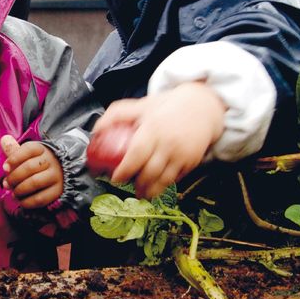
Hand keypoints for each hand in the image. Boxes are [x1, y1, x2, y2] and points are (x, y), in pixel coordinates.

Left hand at [0, 135, 63, 208]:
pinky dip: (27, 201)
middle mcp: (51, 161)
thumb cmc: (36, 163)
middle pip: (29, 167)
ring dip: (19, 189)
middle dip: (14, 177)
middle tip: (6, 184)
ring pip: (34, 182)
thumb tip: (4, 139)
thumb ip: (14, 150)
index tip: (5, 168)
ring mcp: (56, 176)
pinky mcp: (58, 191)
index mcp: (42, 149)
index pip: (28, 150)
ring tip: (13, 193)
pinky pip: (40, 198)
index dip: (14, 159)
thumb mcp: (27, 155)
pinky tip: (21, 201)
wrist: (60, 173)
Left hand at [93, 82, 226, 198]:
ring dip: (151, 191)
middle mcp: (169, 143)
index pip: (137, 154)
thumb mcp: (142, 104)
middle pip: (150, 172)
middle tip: (127, 187)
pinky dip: (165, 185)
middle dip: (137, 185)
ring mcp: (182, 154)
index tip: (115, 178)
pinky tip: (156, 186)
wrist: (202, 106)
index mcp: (154, 128)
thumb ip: (117, 114)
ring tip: (141, 194)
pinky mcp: (192, 162)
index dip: (125, 170)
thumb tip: (96, 130)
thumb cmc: (167, 106)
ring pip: (164, 180)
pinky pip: (176, 179)